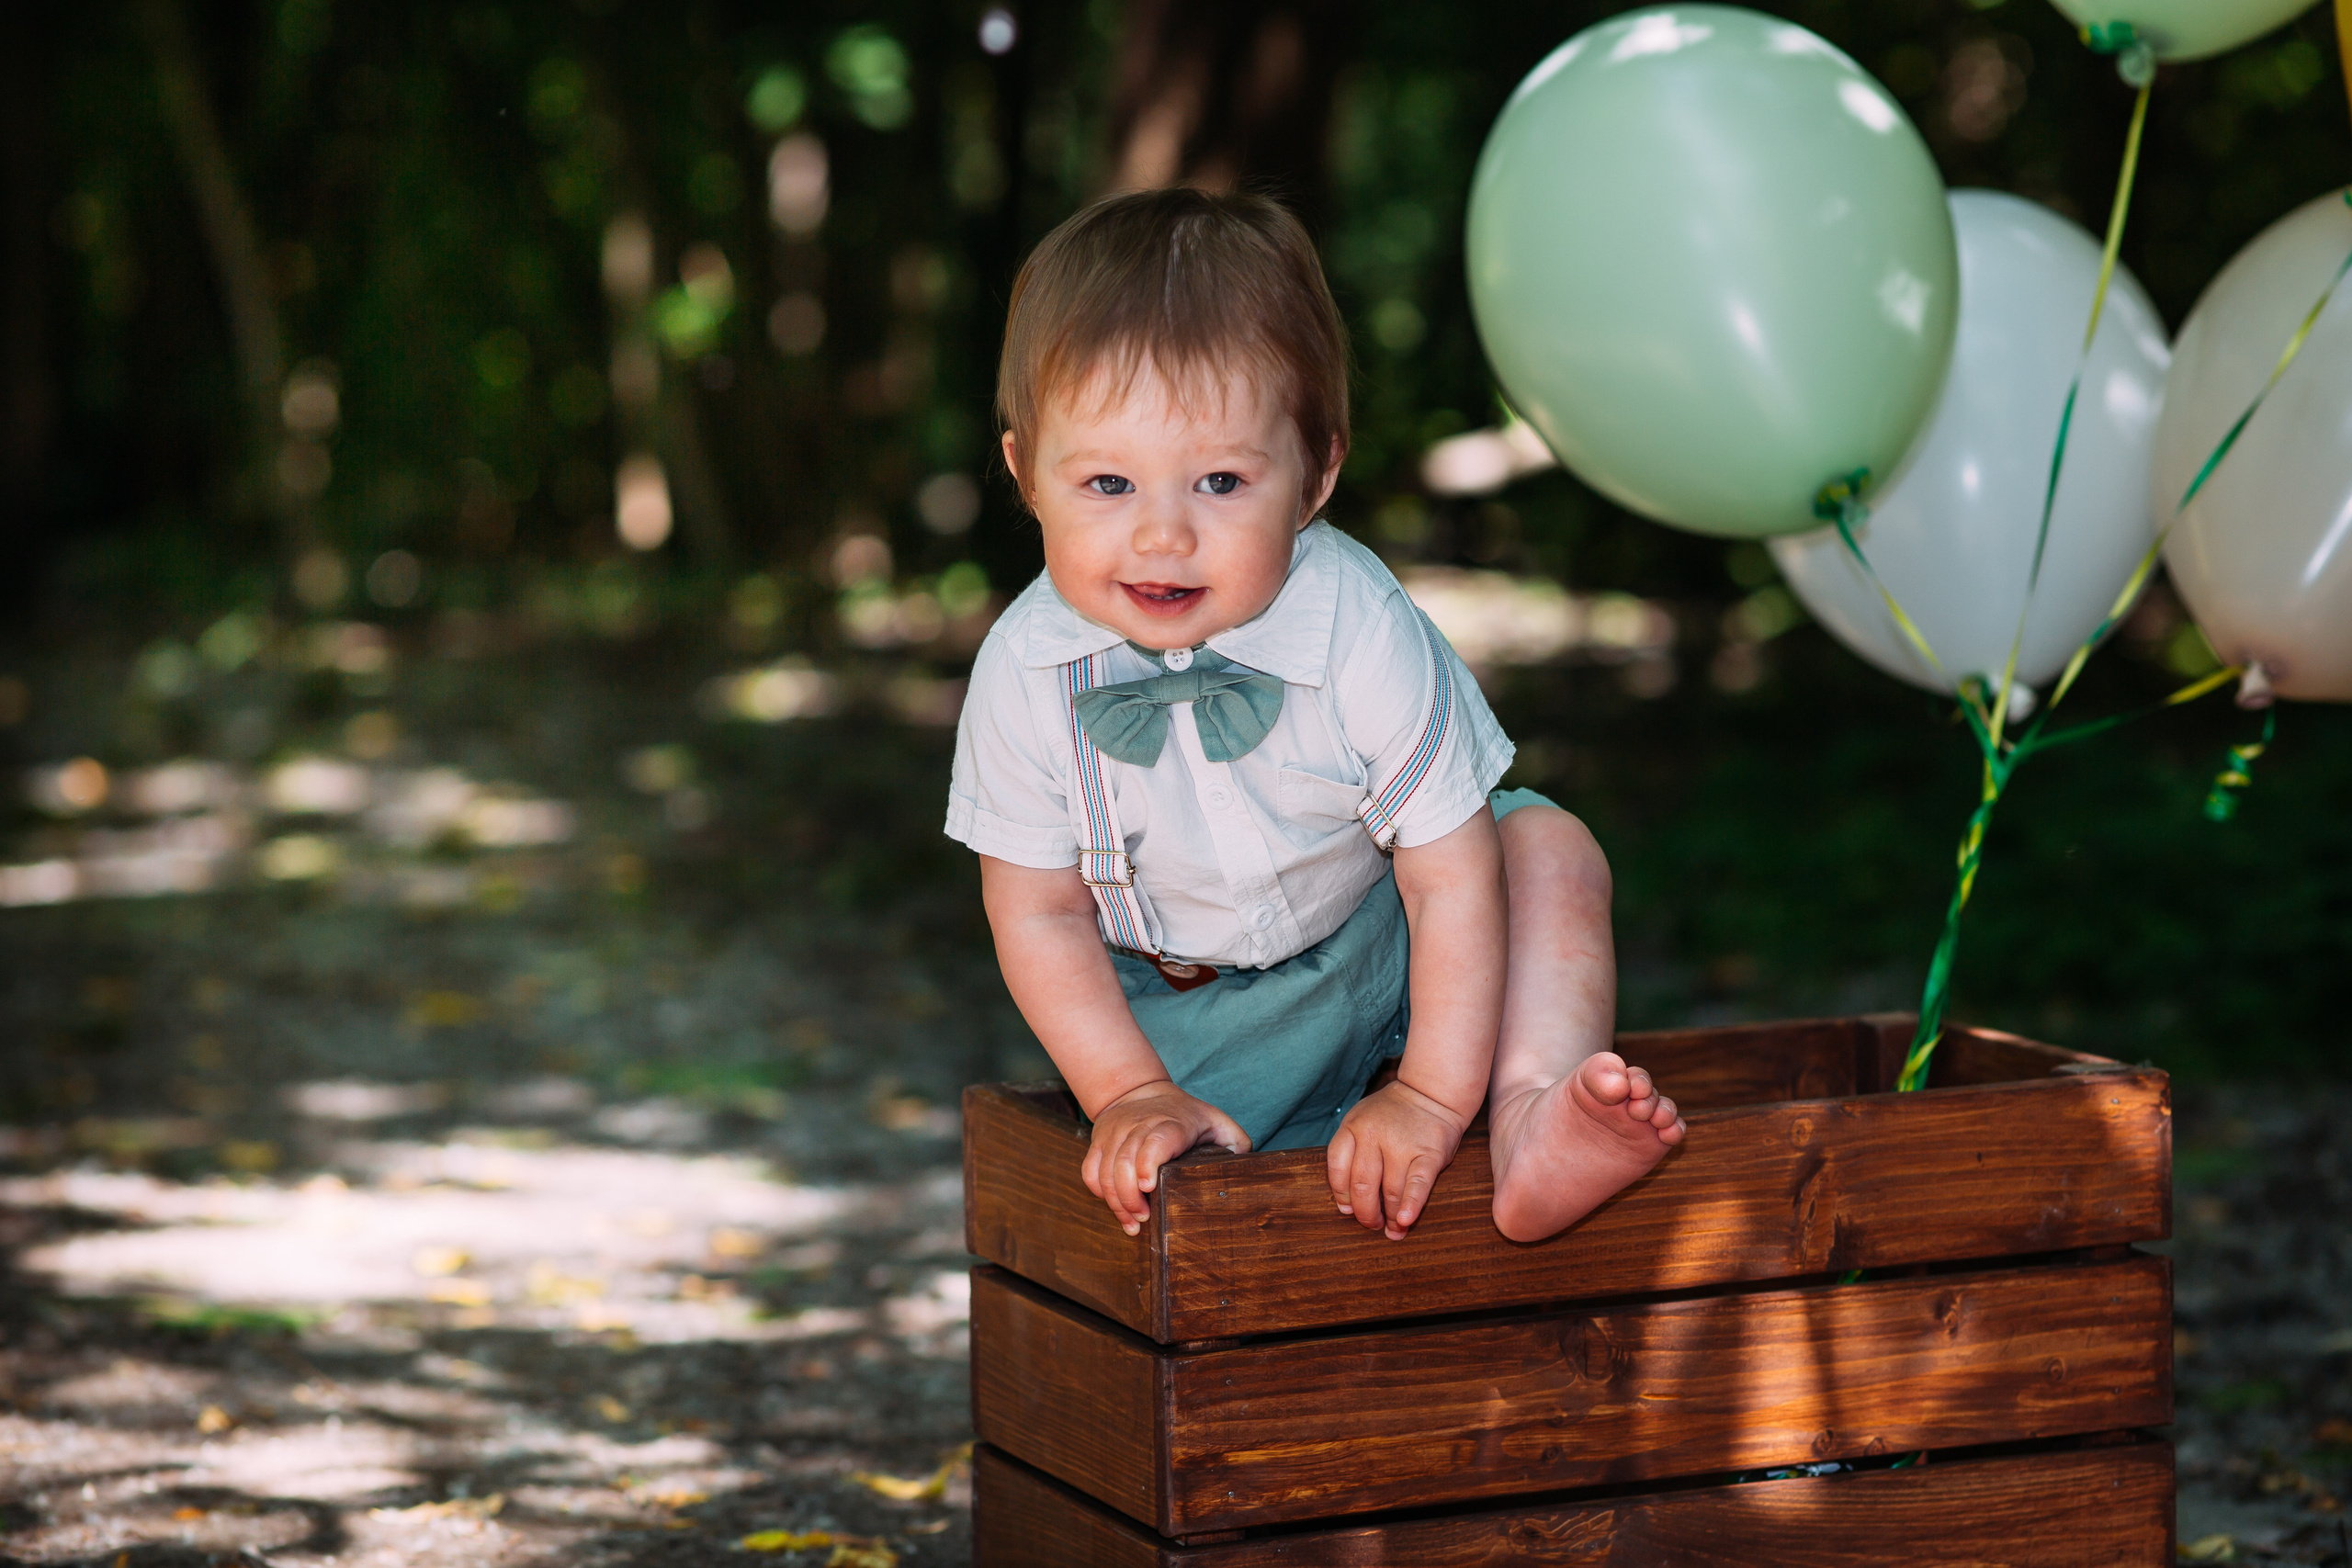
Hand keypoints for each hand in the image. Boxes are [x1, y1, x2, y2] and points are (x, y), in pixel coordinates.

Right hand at [1082, 1080, 1249, 1235]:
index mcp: (1171, 1123)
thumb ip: (1235, 1143)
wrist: (1139, 1091)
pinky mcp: (1099, 1142)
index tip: (1149, 1186)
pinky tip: (1116, 1207)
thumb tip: (1245, 1170)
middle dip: (1132, 1198)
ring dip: (1117, 1202)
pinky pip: (1090, 1171)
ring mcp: (1115, 1133)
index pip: (1155, 1141)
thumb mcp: (1216, 1121)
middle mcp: (1139, 1126)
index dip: (1148, 1163)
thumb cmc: (1184, 1114)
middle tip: (1145, 1219)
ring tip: (1133, 1223)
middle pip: (1126, 1163)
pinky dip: (1100, 1192)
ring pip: (1105, 1171)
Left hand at [1325, 1079, 1467, 1239]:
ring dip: (1390, 1216)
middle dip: (1366, 1213)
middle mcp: (1374, 1134)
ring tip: (1393, 1230)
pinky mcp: (1429, 1153)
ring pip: (1390, 1191)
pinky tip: (1404, 1221)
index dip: (1341, 1194)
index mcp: (1353, 1127)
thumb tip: (1346, 1206)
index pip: (1337, 1168)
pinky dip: (1411, 1206)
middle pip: (1362, 1185)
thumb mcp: (1362, 1121)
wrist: (1431, 1093)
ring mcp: (1402, 1144)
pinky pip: (1417, 1185)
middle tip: (1371, 1224)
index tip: (1348, 1210)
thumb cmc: (1392, 1115)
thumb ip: (1352, 1154)